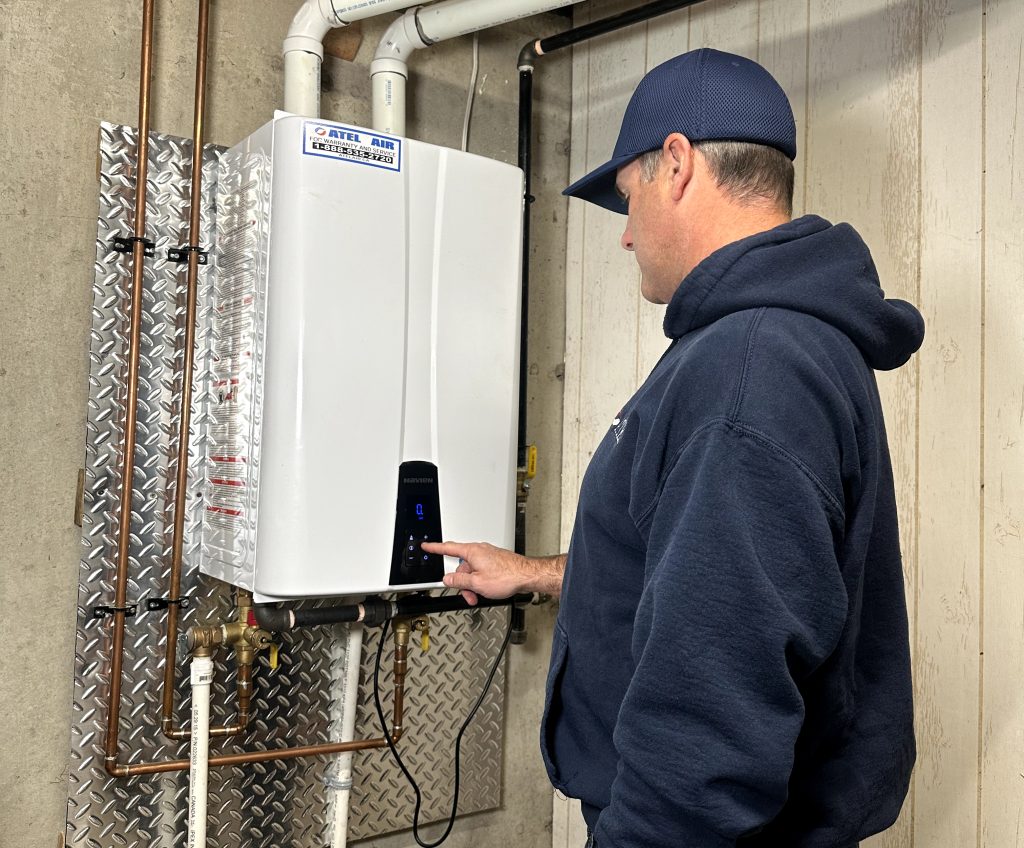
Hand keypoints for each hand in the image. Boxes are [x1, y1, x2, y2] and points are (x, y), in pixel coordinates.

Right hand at [420, 541, 564, 605]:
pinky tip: (488, 590)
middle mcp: (480, 551)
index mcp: (472, 552)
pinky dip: (481, 582)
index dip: (435, 548)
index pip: (448, 548)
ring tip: (481, 596)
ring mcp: (488, 556)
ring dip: (473, 585)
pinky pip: (482, 572)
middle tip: (468, 595)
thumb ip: (459, 581)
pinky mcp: (496, 562)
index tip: (426, 546)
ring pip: (472, 571)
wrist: (527, 575)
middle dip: (462, 583)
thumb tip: (448, 578)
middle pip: (462, 567)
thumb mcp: (477, 583)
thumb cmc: (507, 576)